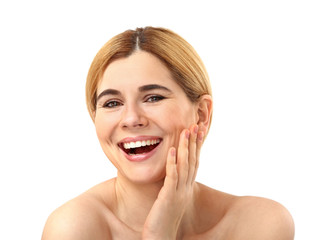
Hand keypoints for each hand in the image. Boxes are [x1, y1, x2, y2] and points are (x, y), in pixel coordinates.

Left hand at [142, 124, 203, 239]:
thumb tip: (175, 175)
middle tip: (197, 124)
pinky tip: (173, 150)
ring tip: (186, 130)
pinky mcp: (168, 197)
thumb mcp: (172, 200)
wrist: (161, 239)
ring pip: (184, 166)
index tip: (199, 132)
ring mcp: (178, 192)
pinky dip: (173, 162)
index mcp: (186, 188)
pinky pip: (172, 177)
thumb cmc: (164, 220)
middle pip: (193, 161)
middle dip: (195, 142)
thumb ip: (174, 187)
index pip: (194, 163)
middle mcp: (185, 189)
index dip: (197, 147)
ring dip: (186, 147)